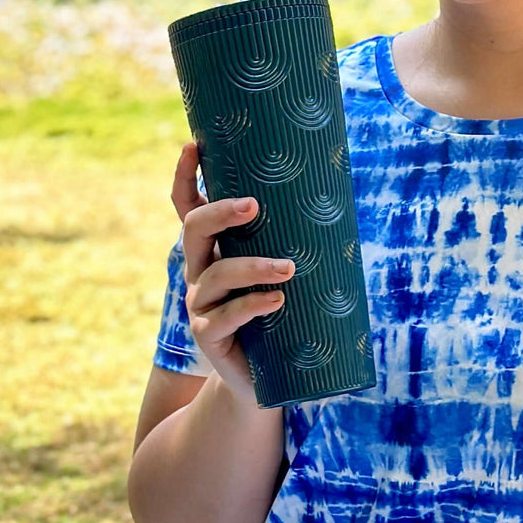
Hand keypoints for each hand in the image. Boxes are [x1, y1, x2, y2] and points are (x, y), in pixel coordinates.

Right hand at [171, 142, 293, 408]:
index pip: (188, 206)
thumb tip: (336, 193)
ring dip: (254, 266)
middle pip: (195, 229)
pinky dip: (253, 305)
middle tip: (255, 204)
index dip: (186, 176)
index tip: (193, 145)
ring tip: (289, 267)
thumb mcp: (282, 273)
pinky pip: (226, 316)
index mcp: (213, 248)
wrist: (268, 378)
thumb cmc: (282, 314)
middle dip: (221, 211)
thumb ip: (292, 240)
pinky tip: (278, 301)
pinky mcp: (208, 336)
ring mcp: (200, 303)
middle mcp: (199, 270)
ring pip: (217, 274)